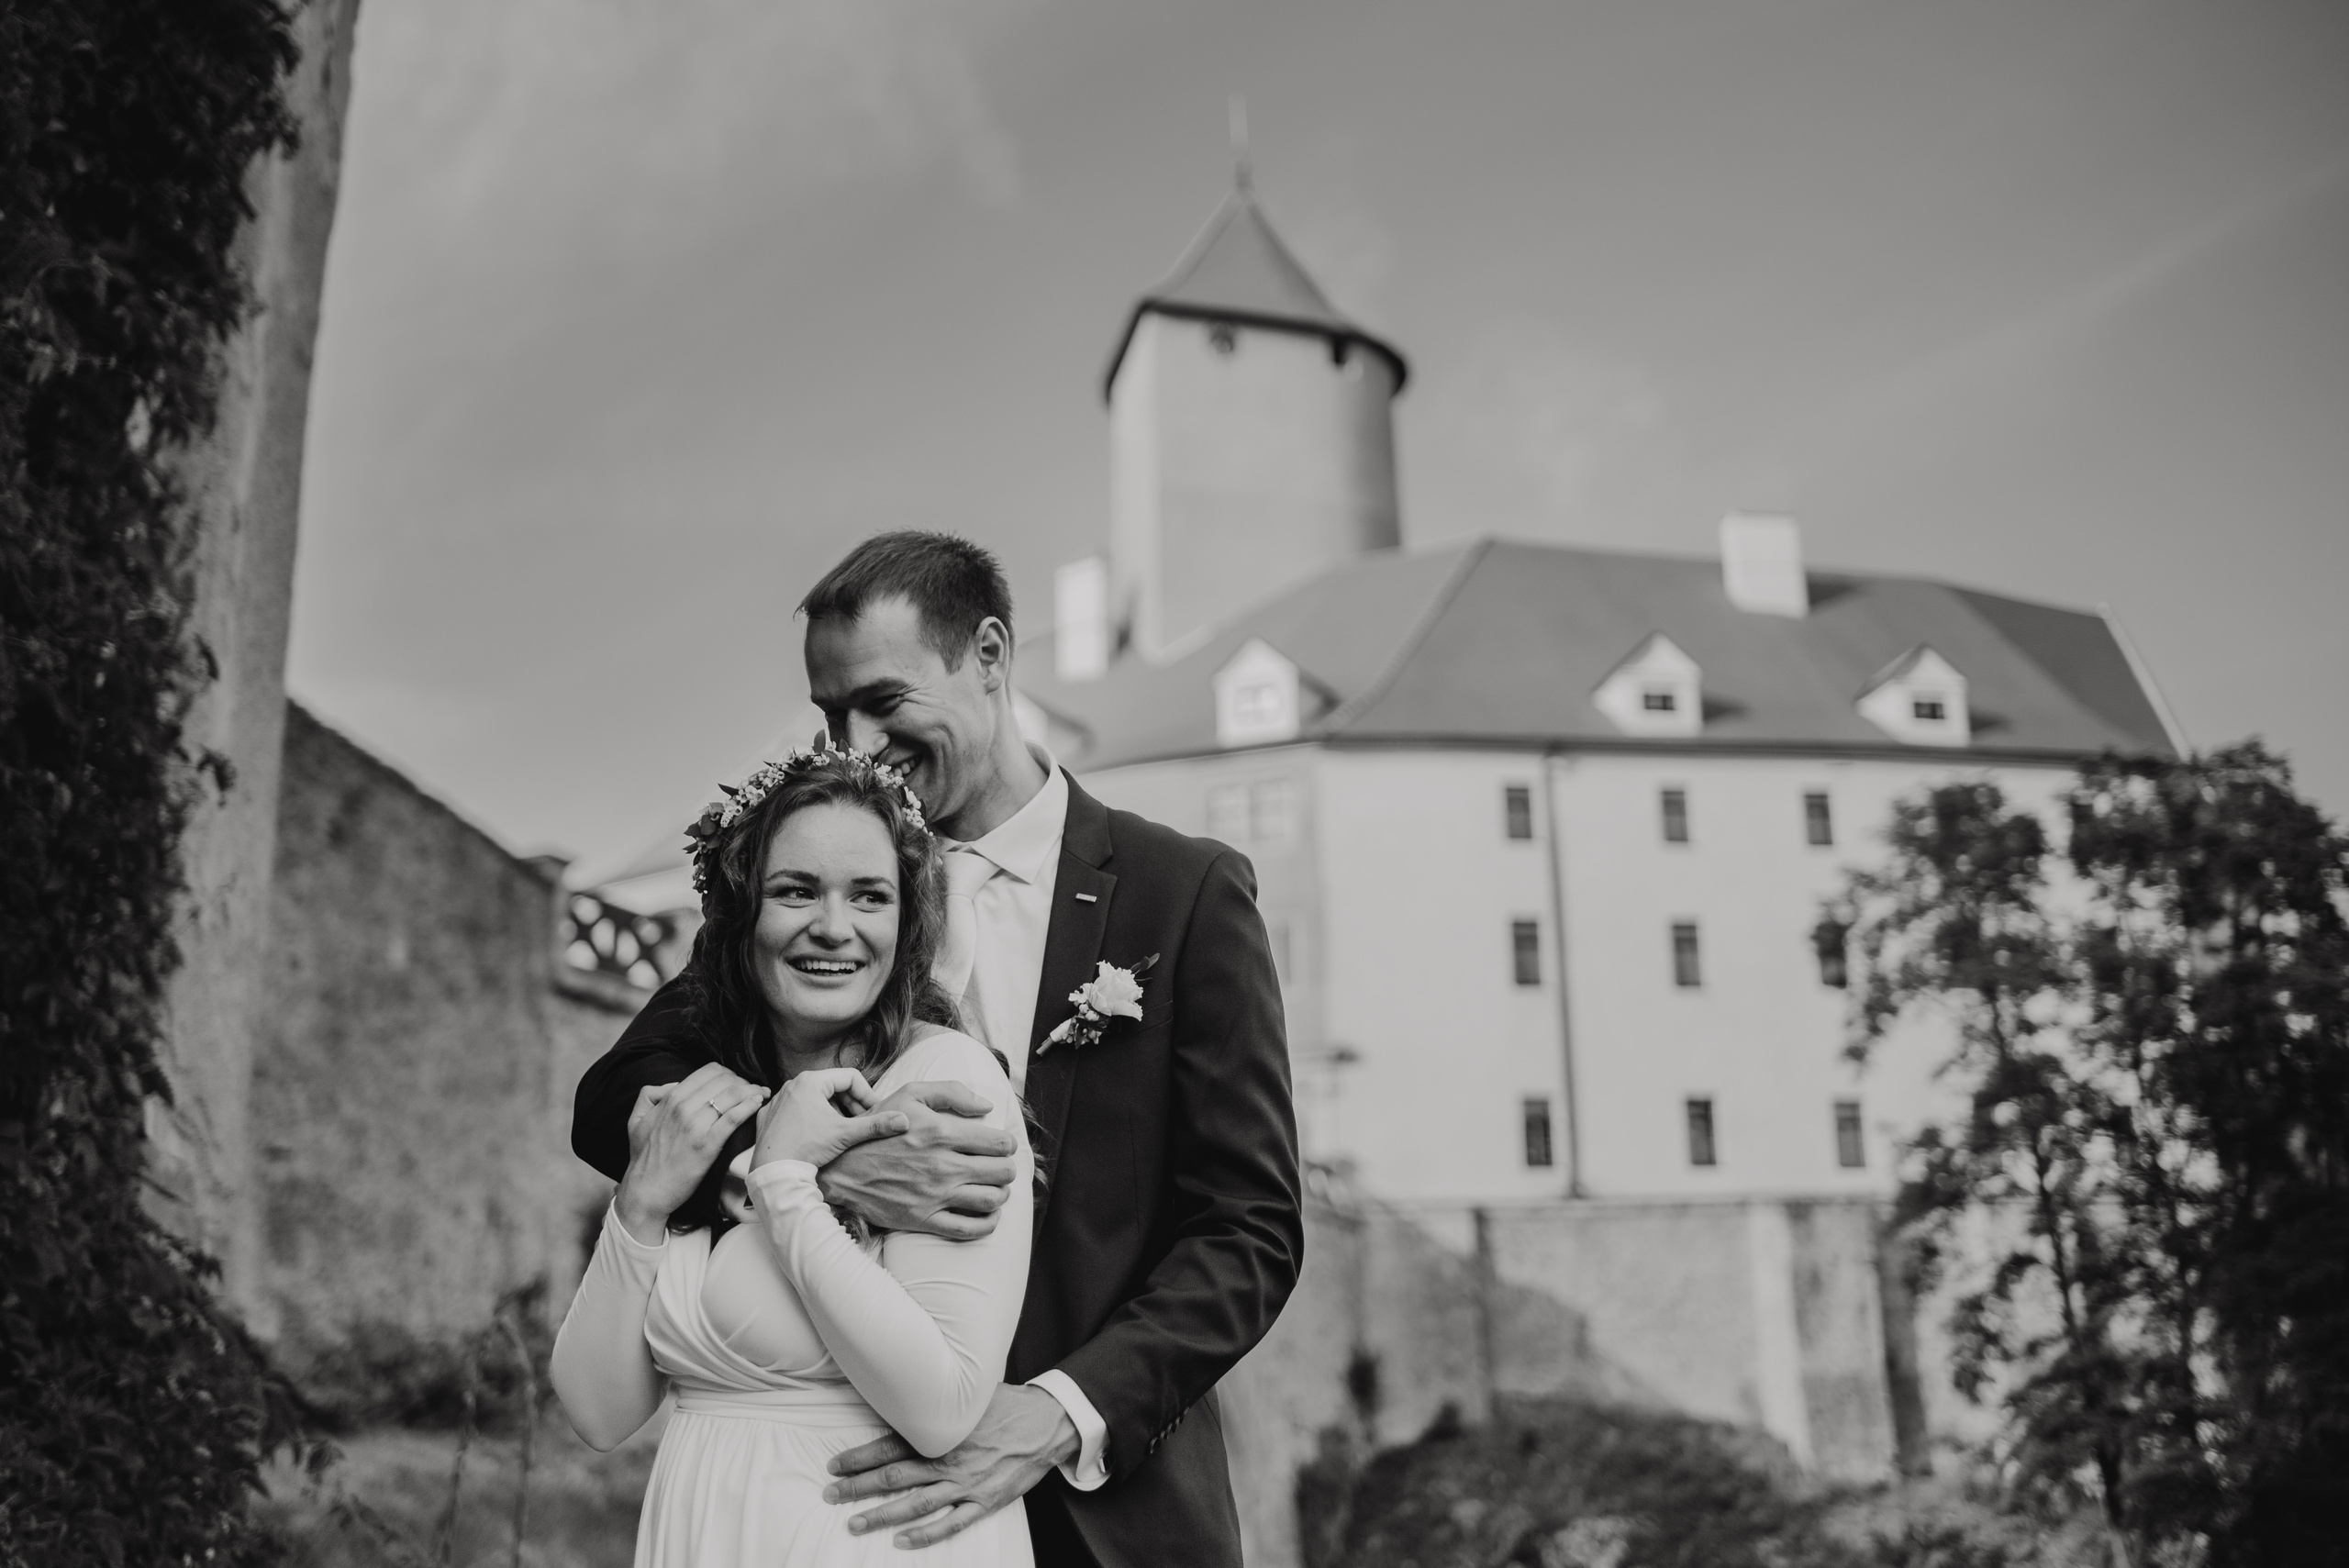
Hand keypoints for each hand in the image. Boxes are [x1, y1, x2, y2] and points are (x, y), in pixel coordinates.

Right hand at [614, 1063, 767, 1242]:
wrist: (646, 1191)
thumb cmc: (643, 1159)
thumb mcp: (636, 1120)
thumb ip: (650, 1095)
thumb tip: (673, 1085)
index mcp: (670, 1099)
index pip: (708, 1071)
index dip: (727, 1074)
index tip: (735, 1082)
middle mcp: (683, 1108)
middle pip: (724, 1080)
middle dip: (742, 1081)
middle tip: (751, 1090)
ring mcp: (696, 1126)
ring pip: (732, 1095)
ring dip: (751, 1091)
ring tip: (761, 1094)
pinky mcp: (708, 1145)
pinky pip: (733, 1118)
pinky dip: (749, 1106)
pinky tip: (758, 1103)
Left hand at [752, 1067, 908, 1169]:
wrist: (773, 1171)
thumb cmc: (808, 1148)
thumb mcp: (845, 1134)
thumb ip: (876, 1125)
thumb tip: (905, 1120)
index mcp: (811, 1081)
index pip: (850, 1078)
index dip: (867, 1094)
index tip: (874, 1113)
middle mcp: (793, 1084)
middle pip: (832, 1087)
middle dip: (850, 1105)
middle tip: (861, 1124)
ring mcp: (779, 1099)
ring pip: (816, 1099)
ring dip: (833, 1112)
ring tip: (841, 1132)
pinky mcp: (770, 1115)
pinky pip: (798, 1110)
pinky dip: (812, 1119)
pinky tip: (818, 1137)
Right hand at [816, 1080, 1017, 1238]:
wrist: (841, 1169)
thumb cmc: (878, 1129)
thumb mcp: (909, 1095)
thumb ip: (951, 1092)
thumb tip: (987, 1107)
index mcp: (942, 1132)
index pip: (999, 1143)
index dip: (1007, 1143)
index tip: (1002, 1145)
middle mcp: (943, 1166)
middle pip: (1002, 1172)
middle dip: (1008, 1168)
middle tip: (1000, 1166)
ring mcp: (935, 1196)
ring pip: (992, 1200)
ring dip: (1002, 1194)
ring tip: (995, 1187)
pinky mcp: (924, 1220)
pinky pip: (970, 1229)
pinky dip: (989, 1223)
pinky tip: (989, 1214)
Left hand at [825, 1383, 1078, 1547]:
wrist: (1047, 1423)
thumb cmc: (1006, 1405)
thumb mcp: (969, 1395)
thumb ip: (938, 1403)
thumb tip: (905, 1392)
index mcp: (941, 1431)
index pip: (890, 1447)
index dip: (859, 1457)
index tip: (834, 1466)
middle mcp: (948, 1459)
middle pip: (893, 1477)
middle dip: (858, 1487)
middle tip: (830, 1494)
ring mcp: (966, 1483)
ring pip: (914, 1504)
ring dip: (880, 1515)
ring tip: (853, 1523)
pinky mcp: (984, 1501)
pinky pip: (951, 1524)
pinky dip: (925, 1534)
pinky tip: (901, 1541)